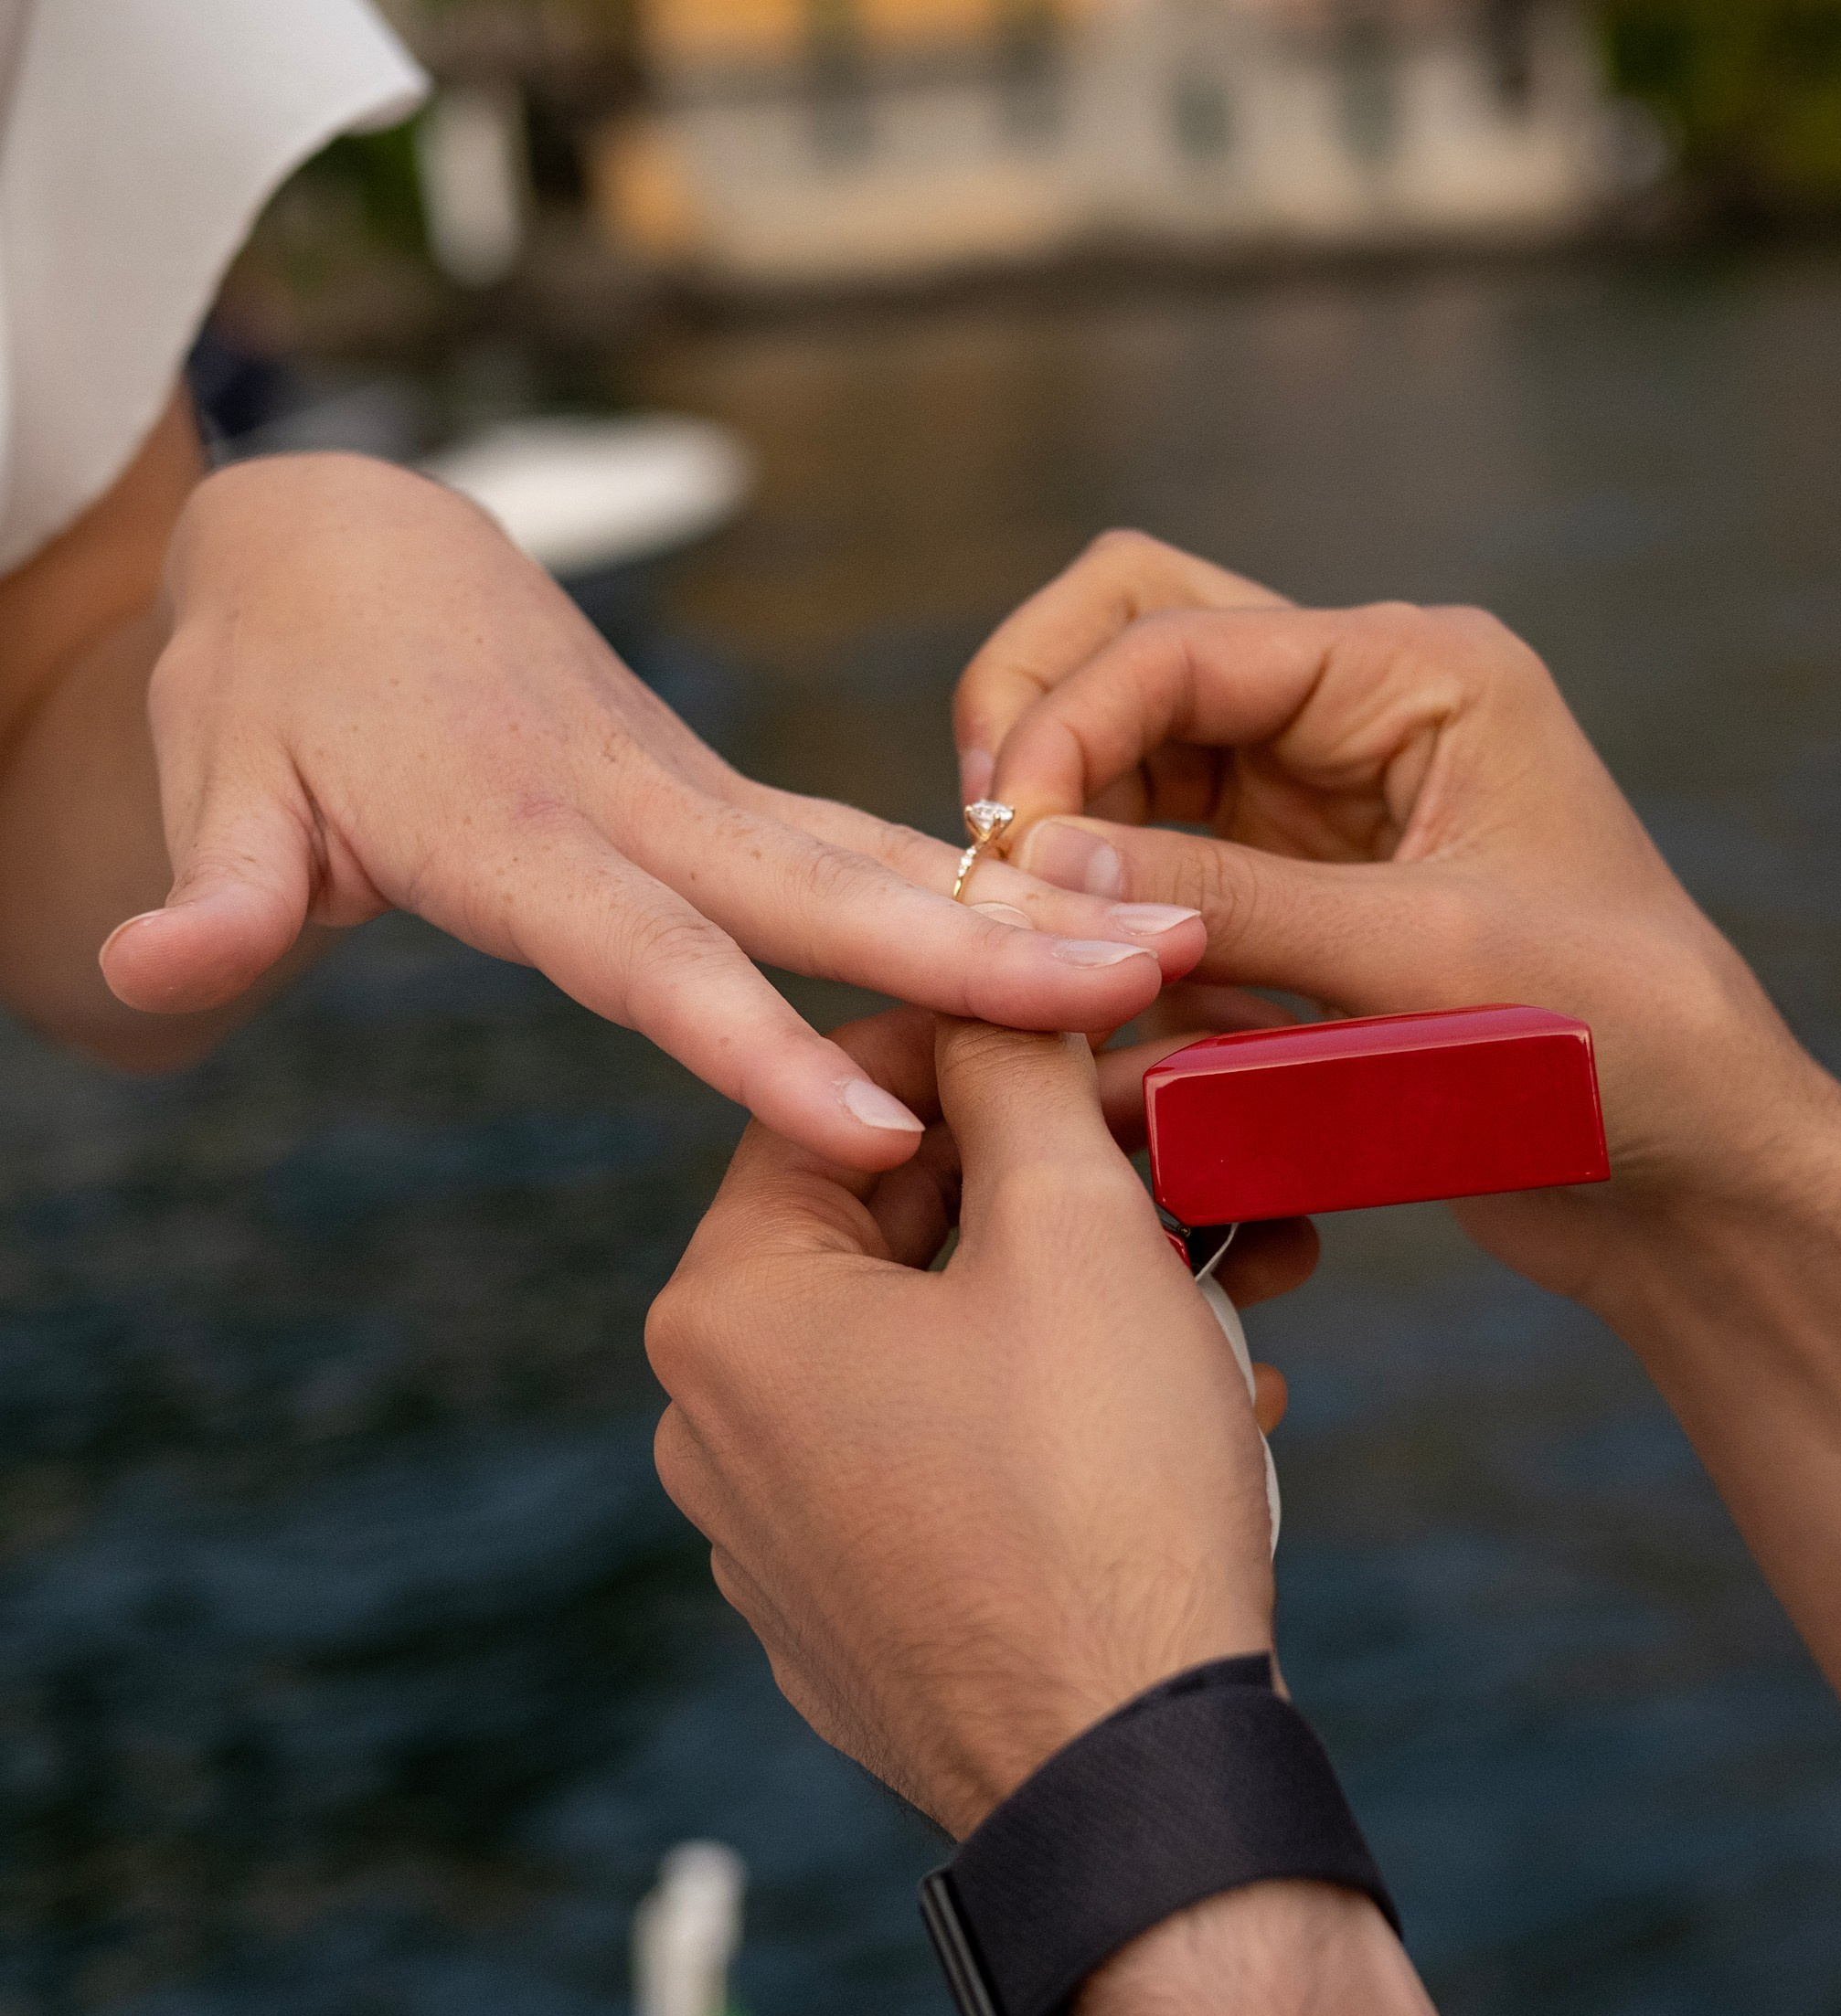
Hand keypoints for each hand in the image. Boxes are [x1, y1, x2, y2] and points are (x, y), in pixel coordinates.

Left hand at [99, 459, 1208, 1164]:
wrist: (354, 554)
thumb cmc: (278, 686)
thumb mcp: (223, 781)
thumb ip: (215, 891)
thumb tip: (141, 982)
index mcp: (517, 834)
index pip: (657, 958)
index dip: (763, 1046)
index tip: (884, 1122)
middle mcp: (636, 808)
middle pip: (827, 892)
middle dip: (989, 949)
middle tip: (1152, 979)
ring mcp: (694, 793)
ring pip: (880, 855)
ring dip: (1028, 906)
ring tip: (1184, 948)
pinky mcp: (723, 797)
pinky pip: (866, 845)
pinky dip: (984, 888)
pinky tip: (1092, 928)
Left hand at [646, 1009, 1310, 1836]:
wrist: (1130, 1781)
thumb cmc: (1098, 1490)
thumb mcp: (1074, 1231)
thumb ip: (1016, 1079)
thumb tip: (987, 1004)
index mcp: (728, 1312)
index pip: (838, 1107)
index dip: (982, 1048)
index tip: (1095, 1037)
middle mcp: (712, 1423)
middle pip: (894, 1233)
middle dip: (1058, 1187)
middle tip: (1189, 1163)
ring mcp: (771, 1535)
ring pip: (935, 1350)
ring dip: (1081, 1300)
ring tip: (1226, 1292)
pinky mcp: (842, 1616)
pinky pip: (942, 1463)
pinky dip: (1051, 1417)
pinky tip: (1185, 1414)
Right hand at [959, 532, 1831, 1306]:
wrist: (1686, 1174)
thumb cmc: (1618, 1045)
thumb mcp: (1425, 959)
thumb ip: (1232, 901)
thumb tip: (1045, 862)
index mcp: (1416, 669)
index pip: (1178, 638)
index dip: (1067, 726)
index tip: (1004, 849)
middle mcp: (1355, 712)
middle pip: (1135, 647)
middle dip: (1045, 733)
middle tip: (988, 853)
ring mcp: (1316, 804)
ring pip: (1130, 766)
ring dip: (1071, 842)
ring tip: (1037, 945)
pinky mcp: (1293, 896)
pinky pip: (1157, 875)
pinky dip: (1114, 926)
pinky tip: (1104, 1007)